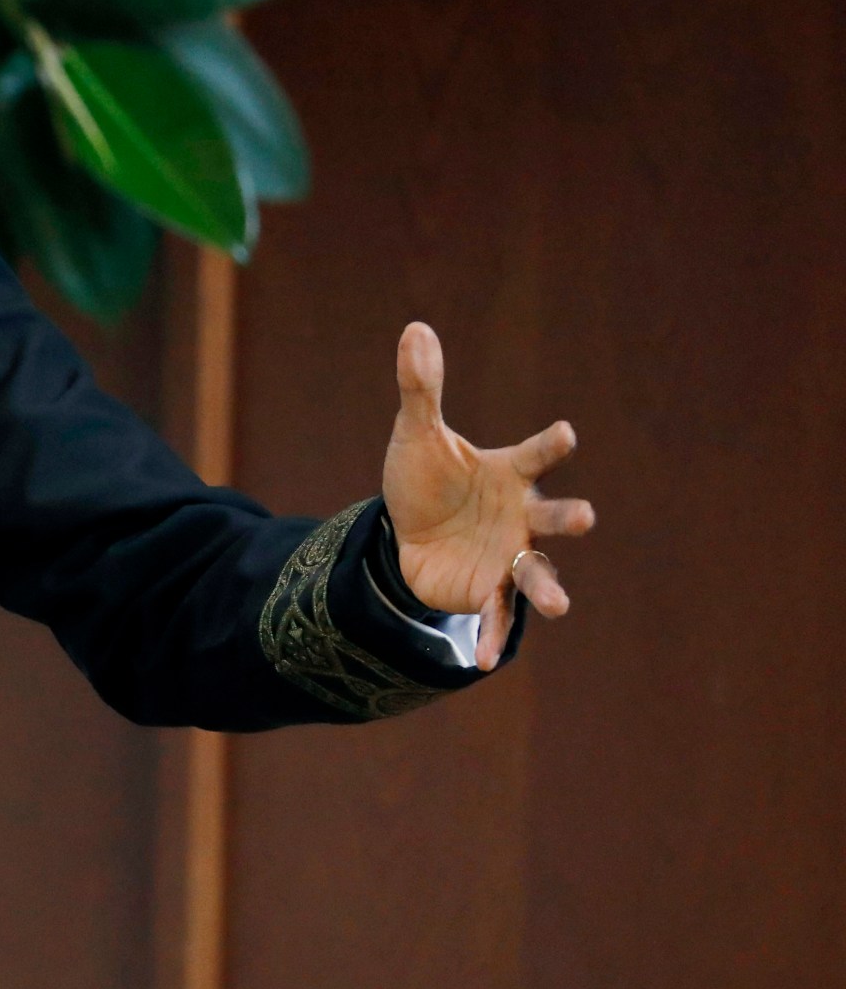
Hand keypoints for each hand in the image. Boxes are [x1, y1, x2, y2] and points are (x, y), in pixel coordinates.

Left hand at [381, 322, 594, 668]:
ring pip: (537, 573)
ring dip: (548, 588)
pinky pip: (496, 615)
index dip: (550, 443)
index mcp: (509, 473)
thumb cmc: (426, 479)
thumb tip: (414, 328)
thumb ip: (421, 387)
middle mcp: (520, 516)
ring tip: (558, 606)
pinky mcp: (488, 590)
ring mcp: (509, 556)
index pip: (535, 454)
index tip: (565, 433)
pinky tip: (483, 660)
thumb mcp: (416, 435)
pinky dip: (493, 636)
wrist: (405, 533)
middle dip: (568, 517)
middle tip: (583, 517)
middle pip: (551, 517)